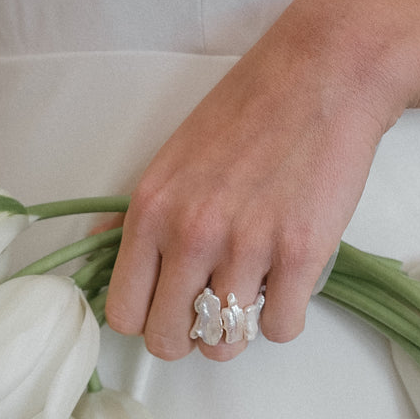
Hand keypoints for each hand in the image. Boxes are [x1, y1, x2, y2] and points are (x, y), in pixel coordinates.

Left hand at [105, 0, 397, 362]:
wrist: (324, 74)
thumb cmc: (248, 113)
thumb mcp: (170, 160)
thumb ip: (135, 216)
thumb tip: (95, 248)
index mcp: (151, 213)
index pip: (124, 314)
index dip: (147, 320)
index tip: (168, 308)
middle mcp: (191, 235)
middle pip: (169, 341)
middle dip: (189, 338)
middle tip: (209, 314)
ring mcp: (246, 248)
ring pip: (225, 344)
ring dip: (238, 331)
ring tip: (251, 294)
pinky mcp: (299, 256)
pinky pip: (280, 329)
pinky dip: (284, 318)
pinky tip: (287, 285)